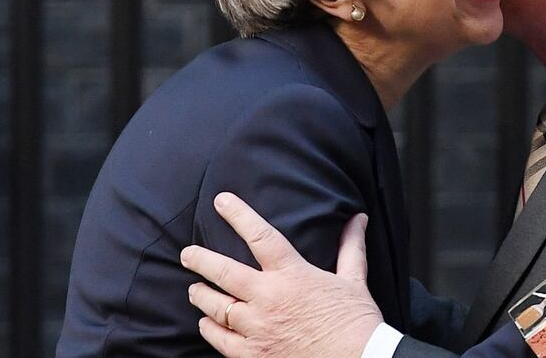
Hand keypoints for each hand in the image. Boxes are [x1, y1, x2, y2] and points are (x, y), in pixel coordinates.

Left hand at [179, 192, 381, 357]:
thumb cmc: (356, 321)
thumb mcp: (354, 279)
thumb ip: (350, 247)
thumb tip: (358, 219)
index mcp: (293, 275)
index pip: (260, 236)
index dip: (239, 215)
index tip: (222, 202)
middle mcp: (269, 298)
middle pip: (224, 272)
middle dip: (200, 260)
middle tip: (187, 254)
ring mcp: (257, 328)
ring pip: (216, 307)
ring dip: (201, 295)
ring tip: (194, 289)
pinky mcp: (253, 355)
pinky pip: (221, 340)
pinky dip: (209, 329)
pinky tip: (205, 323)